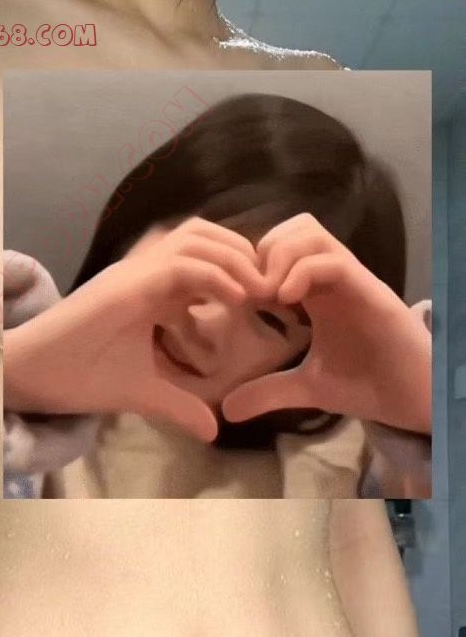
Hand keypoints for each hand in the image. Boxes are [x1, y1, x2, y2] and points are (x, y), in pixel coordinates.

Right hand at [4, 217, 266, 441]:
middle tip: (272, 288)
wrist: (33, 377)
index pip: (202, 259)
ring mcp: (134, 272)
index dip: (238, 271)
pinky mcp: (127, 284)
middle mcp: (143, 271)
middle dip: (244, 254)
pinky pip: (181, 264)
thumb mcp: (144, 393)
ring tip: (260, 290)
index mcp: (148, 289)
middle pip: (205, 235)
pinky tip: (238, 300)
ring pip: (196, 237)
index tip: (267, 301)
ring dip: (235, 258)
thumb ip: (180, 405)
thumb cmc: (80, 377)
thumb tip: (214, 430)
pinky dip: (215, 275)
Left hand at [221, 213, 430, 434]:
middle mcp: (332, 277)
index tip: (236, 300)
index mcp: (317, 292)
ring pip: (310, 232)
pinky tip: (286, 301)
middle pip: (293, 227)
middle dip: (262, 253)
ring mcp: (350, 279)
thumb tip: (226, 408)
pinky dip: (301, 272)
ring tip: (267, 296)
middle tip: (250, 294)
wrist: (411, 398)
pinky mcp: (367, 291)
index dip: (252, 266)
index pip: (281, 248)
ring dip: (279, 257)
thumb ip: (268, 391)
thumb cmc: (367, 384)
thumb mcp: (306, 388)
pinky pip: (331, 261)